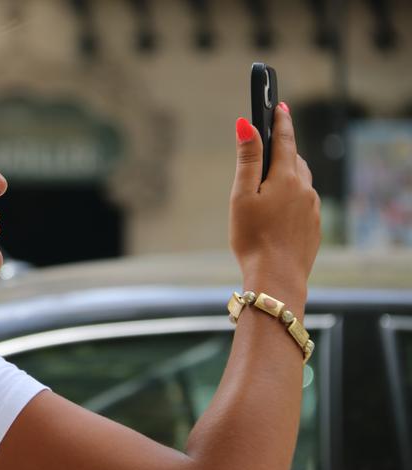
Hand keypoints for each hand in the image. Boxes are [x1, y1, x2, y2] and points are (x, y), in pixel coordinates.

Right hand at [229, 103, 320, 291]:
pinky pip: (303, 204)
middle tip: (265, 151)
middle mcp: (305, 189)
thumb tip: (246, 124)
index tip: (279, 104)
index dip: (280, 119)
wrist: (276, 278)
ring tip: (266, 190)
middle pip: (293, 161)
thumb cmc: (253, 238)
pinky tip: (276, 217)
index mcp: (286, 177)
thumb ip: (246, 159)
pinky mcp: (314, 227)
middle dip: (281, 153)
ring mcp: (313, 209)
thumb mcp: (242, 195)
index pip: (285, 139)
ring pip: (300, 183)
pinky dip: (291, 201)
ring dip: (285, 179)